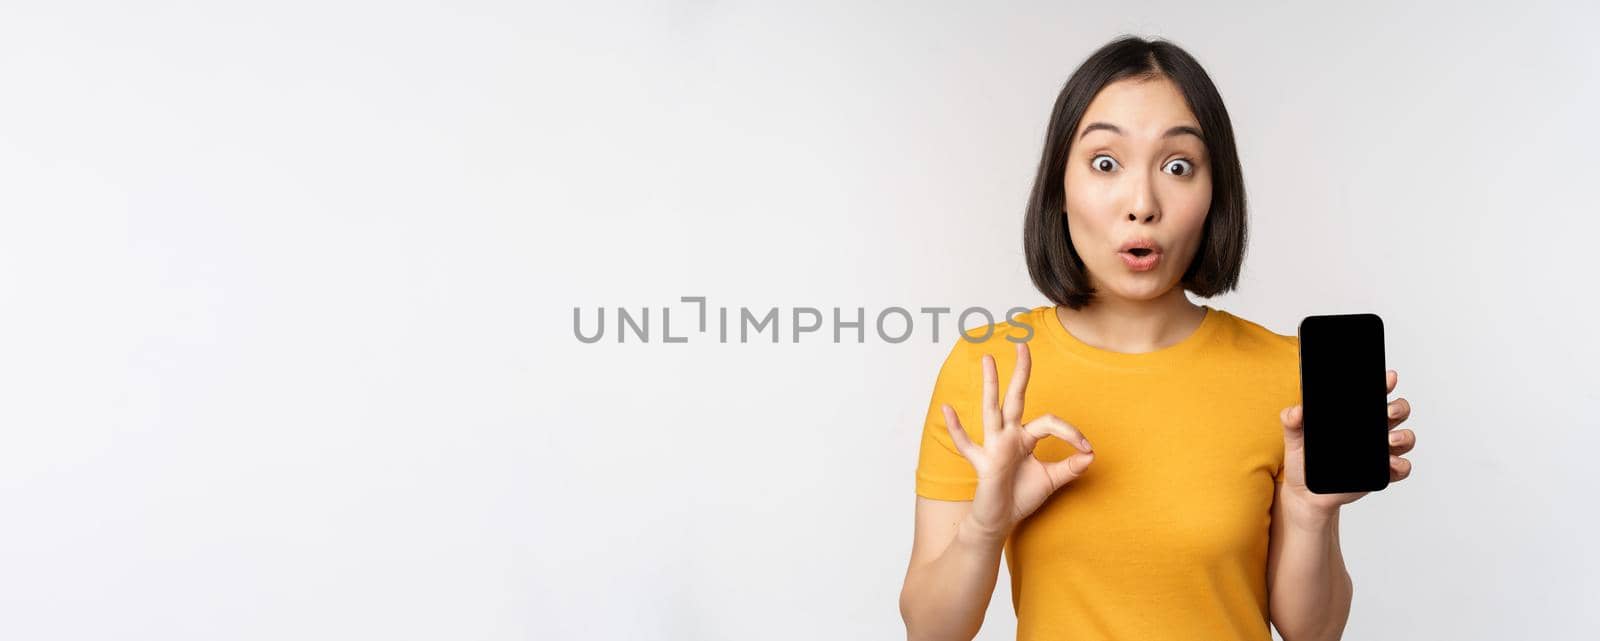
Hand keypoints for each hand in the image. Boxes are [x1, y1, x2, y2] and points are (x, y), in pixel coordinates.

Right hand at [942, 341, 1096, 541]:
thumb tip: (1091, 455)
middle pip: (1015, 398)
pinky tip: (948, 410)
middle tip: (1023, 345)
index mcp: (1024, 438)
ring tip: (988, 360)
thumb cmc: (1020, 497)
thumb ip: (1070, 467)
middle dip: (1021, 373)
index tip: (1087, 449)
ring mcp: (993, 446)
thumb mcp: (1051, 480)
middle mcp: (1008, 436)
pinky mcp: (983, 463)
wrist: (998, 521)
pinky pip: (967, 443)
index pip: (1049, 423)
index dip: (1070, 432)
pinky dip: (956, 428)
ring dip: (991, 385)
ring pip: (991, 410)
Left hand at [1277, 368, 1415, 520]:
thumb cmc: (1303, 461)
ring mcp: (1380, 452)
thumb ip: (1292, 421)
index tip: (1388, 377)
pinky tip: (1390, 463)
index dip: (1385, 383)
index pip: (1374, 394)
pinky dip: (1401, 465)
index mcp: (1355, 416)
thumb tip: (1297, 410)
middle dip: (1398, 407)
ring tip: (1389, 439)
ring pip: (1405, 437)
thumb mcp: (1295, 438)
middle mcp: (1372, 430)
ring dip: (1404, 436)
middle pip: (1398, 411)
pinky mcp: (1382, 473)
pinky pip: (1401, 467)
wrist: (1306, 494)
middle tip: (1387, 411)